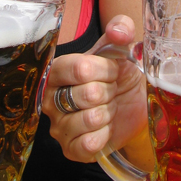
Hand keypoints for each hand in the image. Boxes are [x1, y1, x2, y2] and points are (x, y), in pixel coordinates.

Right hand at [42, 15, 147, 163]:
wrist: (130, 105)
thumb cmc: (119, 74)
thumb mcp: (121, 47)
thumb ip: (121, 29)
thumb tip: (118, 32)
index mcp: (58, 70)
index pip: (80, 69)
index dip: (105, 70)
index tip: (112, 70)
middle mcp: (50, 98)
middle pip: (88, 94)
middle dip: (109, 92)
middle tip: (110, 91)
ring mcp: (58, 126)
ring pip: (90, 119)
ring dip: (108, 113)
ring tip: (107, 107)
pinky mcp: (70, 150)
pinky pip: (89, 144)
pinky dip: (105, 135)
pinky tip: (105, 127)